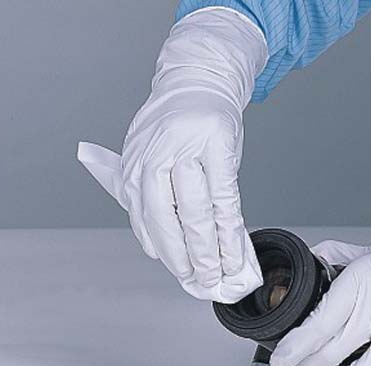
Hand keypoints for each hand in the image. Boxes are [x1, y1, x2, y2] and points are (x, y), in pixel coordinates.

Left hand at [79, 9, 267, 301]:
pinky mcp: (218, 147)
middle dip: (184, 257)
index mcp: (134, 164)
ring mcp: (187, 151)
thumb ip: (148, 196)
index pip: (144, 218)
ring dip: (208, 250)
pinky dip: (231, 230)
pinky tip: (236, 249)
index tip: (179, 272)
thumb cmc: (175, 125)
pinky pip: (225, 198)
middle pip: (167, 218)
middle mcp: (155, 158)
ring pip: (197, 213)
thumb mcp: (145, 153)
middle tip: (199, 281)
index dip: (163, 249)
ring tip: (218, 273)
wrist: (200, 80)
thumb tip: (155, 247)